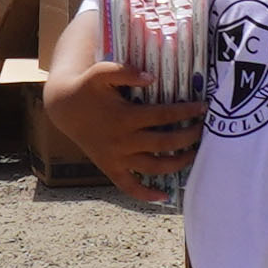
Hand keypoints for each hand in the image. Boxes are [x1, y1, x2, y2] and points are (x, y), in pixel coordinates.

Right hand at [49, 73, 204, 197]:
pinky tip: (164, 196)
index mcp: (125, 117)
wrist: (64, 108)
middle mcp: (123, 141)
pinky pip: (130, 187)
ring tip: (193, 155)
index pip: (164, 116)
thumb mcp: (102, 72)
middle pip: (165, 143)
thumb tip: (153, 78)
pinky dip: (146, 195)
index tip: (202, 107)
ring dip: (178, 164)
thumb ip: (126, 71)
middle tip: (203, 130)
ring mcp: (117, 158)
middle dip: (189, 137)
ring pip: (153, 168)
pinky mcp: (110, 168)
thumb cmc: (87, 87)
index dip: (186, 112)